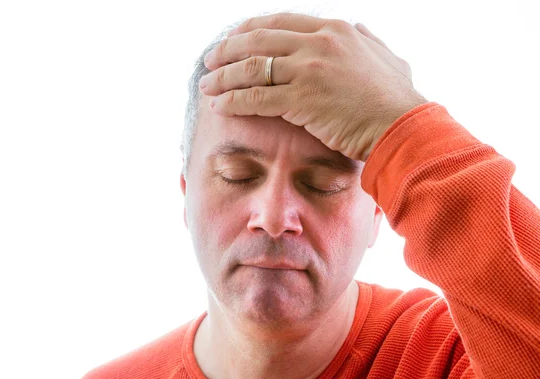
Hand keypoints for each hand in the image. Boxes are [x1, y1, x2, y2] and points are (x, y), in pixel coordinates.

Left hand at [199, 13, 427, 161]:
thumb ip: (368, 40)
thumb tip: (359, 27)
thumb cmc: (396, 99)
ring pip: (252, 68)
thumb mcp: (388, 57)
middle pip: (258, 40)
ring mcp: (308, 70)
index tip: (233, 39)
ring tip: (206, 86)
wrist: (401, 126)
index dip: (249, 30)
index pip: (279, 23)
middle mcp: (318, 43)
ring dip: (223, 77)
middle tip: (210, 61)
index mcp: (334, 30)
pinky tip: (219, 106)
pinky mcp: (301, 100)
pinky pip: (256, 97)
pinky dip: (233, 100)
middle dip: (228, 50)